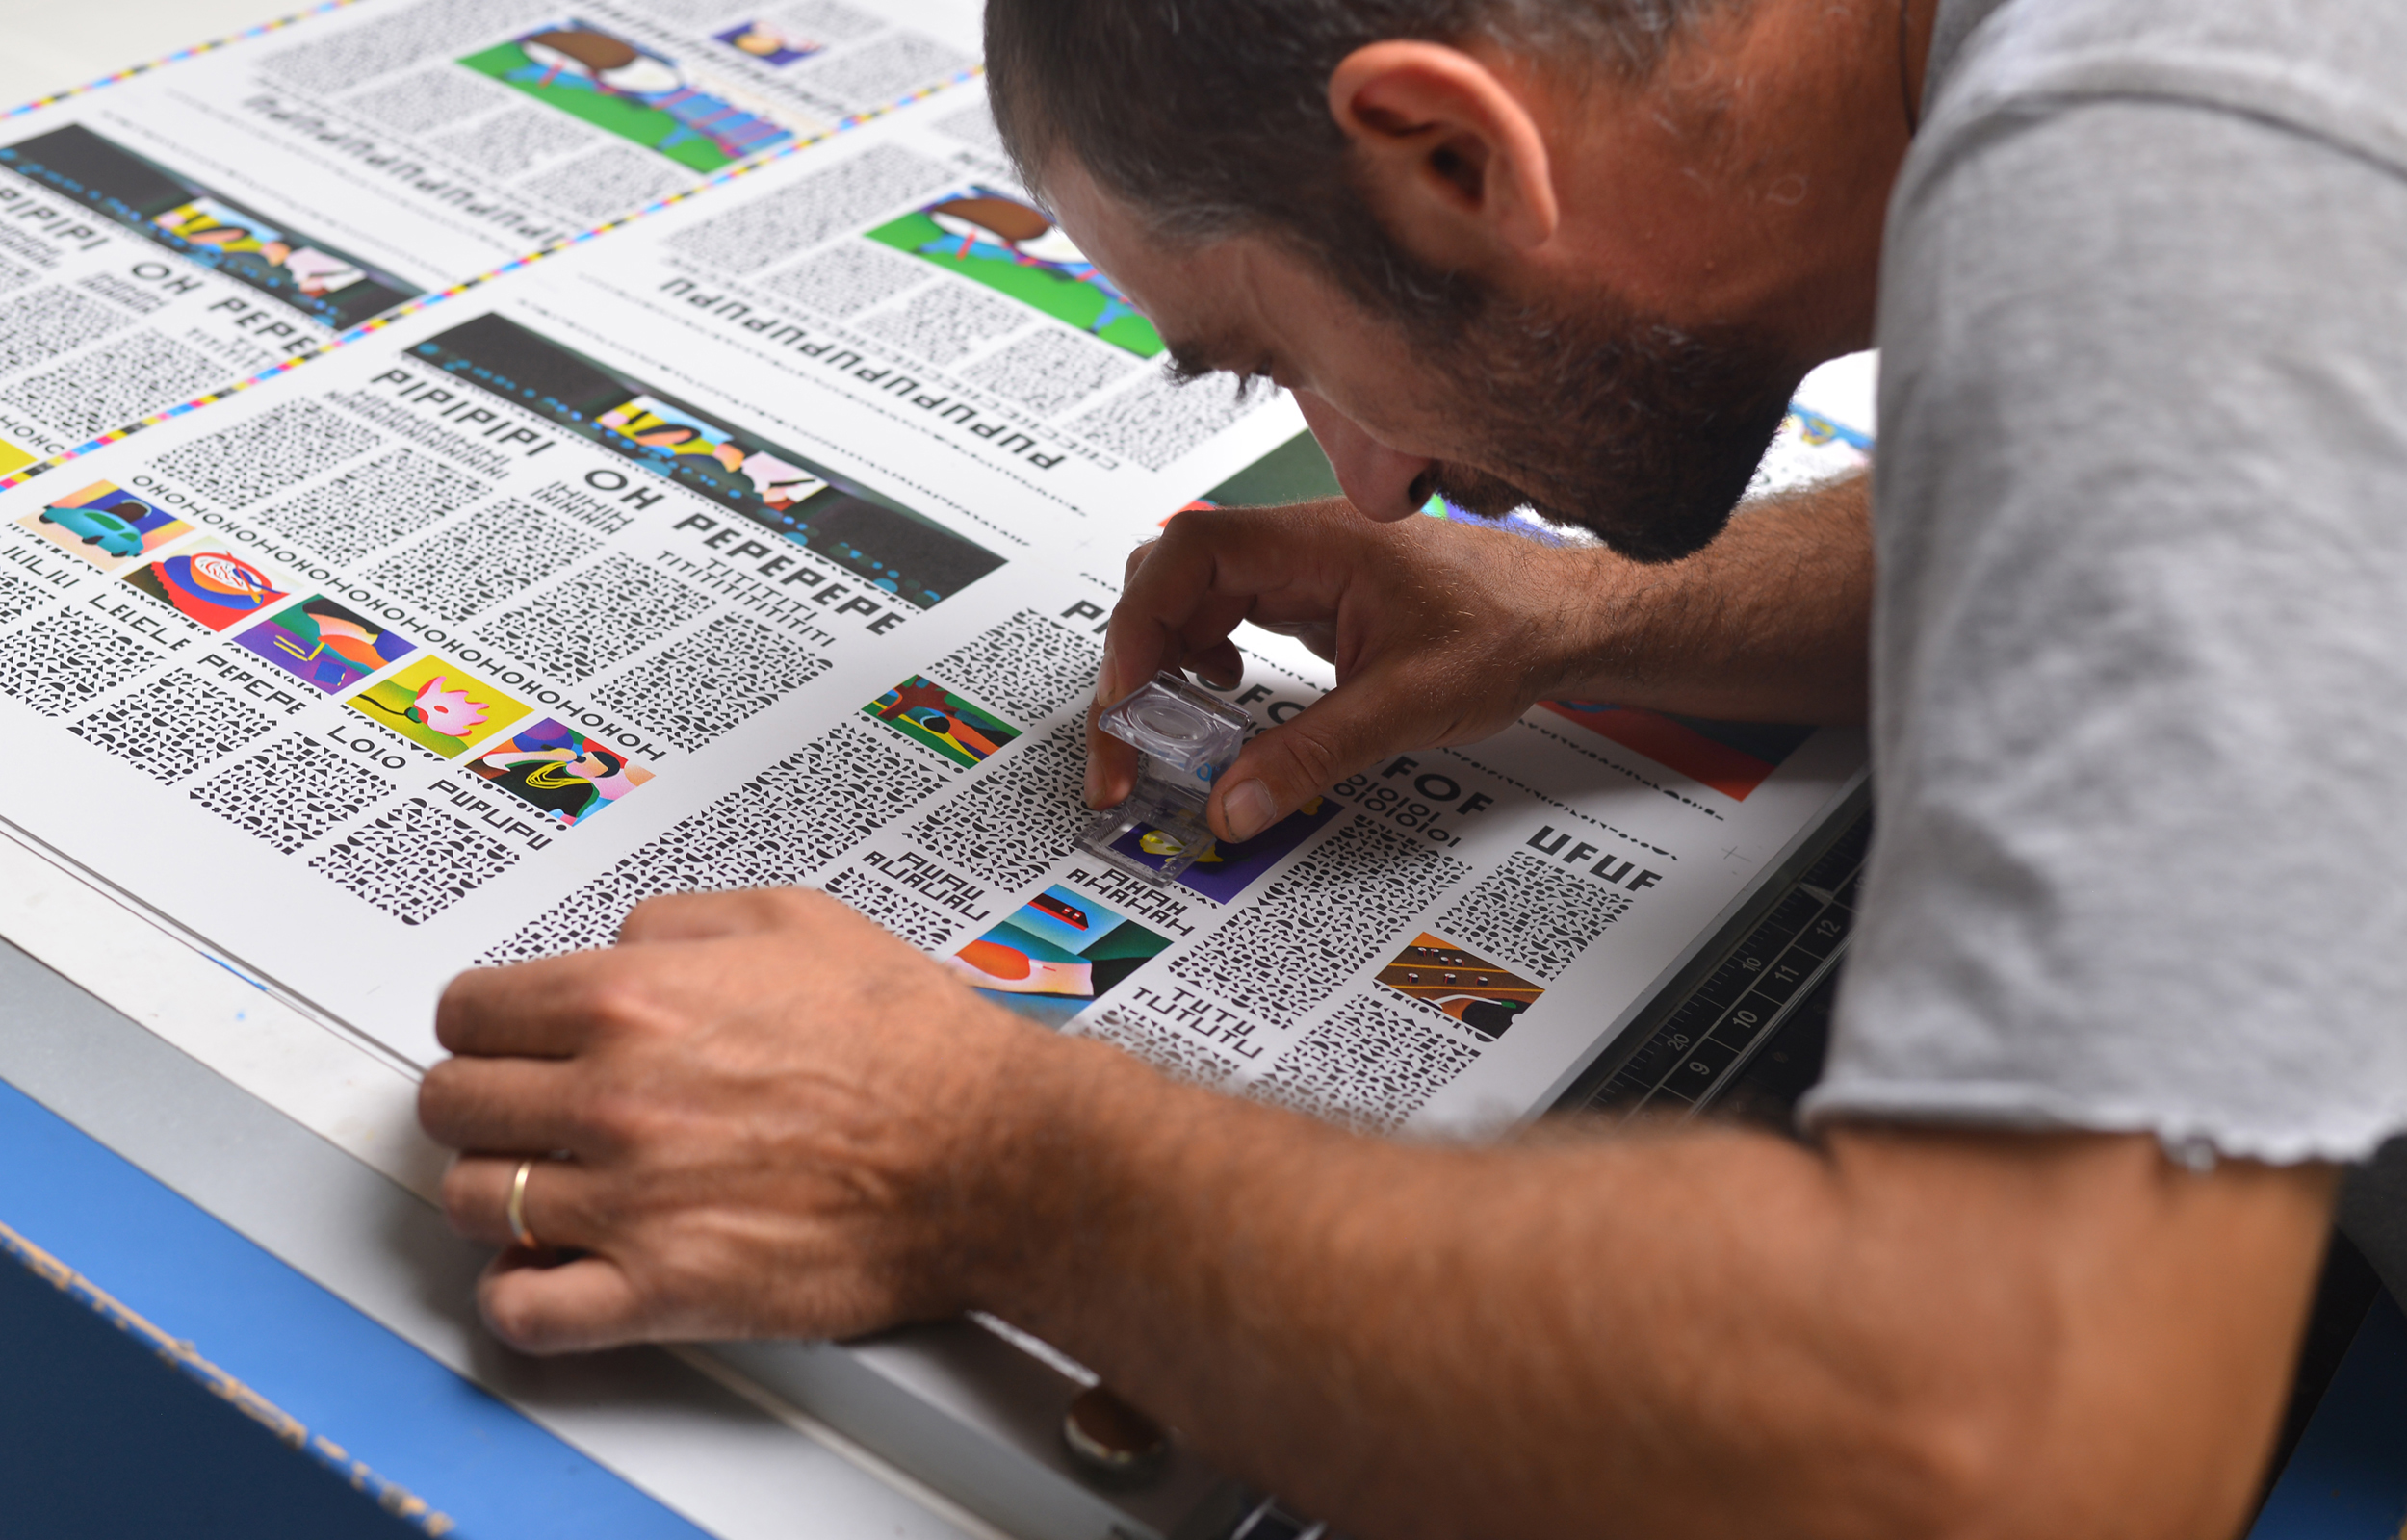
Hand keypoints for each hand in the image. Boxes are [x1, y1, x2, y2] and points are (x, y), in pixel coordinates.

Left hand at [417, 888, 1038, 1352]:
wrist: (993, 1150)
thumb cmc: (917, 1046)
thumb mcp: (799, 921)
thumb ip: (682, 920)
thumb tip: (621, 940)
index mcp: (633, 998)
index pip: (471, 1010)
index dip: (486, 1022)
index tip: (501, 1038)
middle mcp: (614, 1096)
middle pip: (454, 1103)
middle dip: (483, 1101)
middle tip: (519, 1109)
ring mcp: (631, 1199)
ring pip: (473, 1202)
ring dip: (499, 1193)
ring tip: (542, 1186)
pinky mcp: (663, 1289)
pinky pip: (525, 1311)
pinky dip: (520, 1297)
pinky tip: (551, 1271)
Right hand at [1088, 500, 1595, 841]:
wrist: (1565, 616)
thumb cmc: (1509, 627)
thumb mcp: (1406, 705)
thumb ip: (1313, 758)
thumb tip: (1234, 805)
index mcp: (1317, 542)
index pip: (1188, 556)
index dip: (1140, 623)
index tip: (1127, 697)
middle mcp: (1299, 544)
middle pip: (1171, 578)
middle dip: (1137, 658)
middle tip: (1128, 742)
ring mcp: (1300, 566)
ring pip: (1192, 597)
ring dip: (1164, 659)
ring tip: (1168, 726)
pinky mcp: (1310, 595)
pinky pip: (1226, 613)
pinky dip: (1202, 655)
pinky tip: (1223, 692)